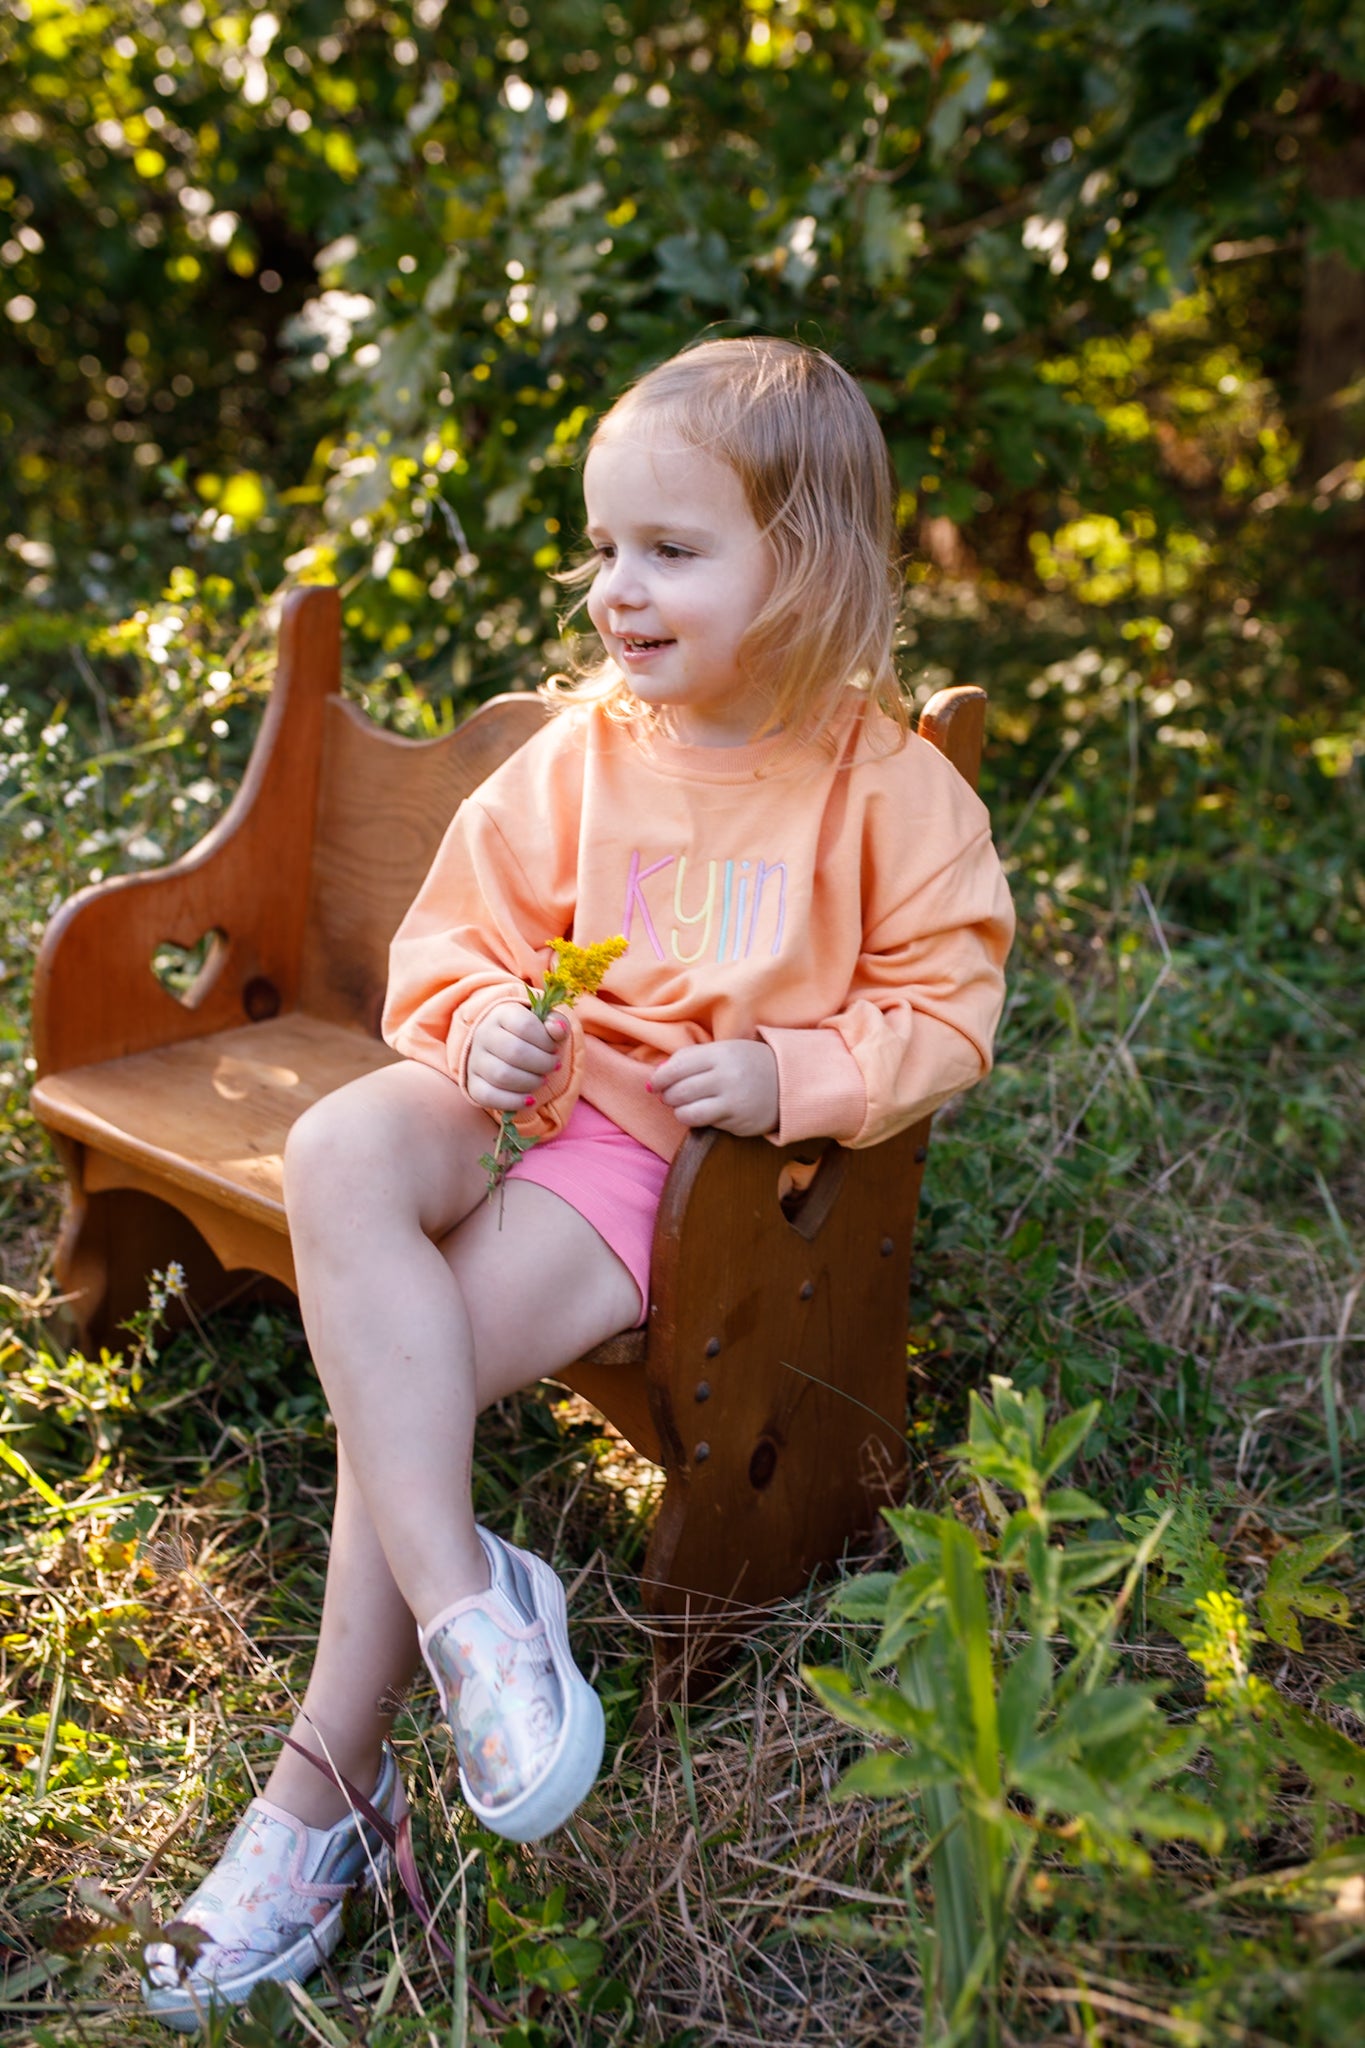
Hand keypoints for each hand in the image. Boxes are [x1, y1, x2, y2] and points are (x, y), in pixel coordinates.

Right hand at [466, 1002, 566, 1113]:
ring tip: (542, 1080)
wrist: (501, 1050)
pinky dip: (514, 1102)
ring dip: (531, 1082)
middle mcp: (482, 1034)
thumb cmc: (530, 1037)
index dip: (547, 1041)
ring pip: (502, 1075)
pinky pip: (489, 1097)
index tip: (555, 1049)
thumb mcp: (545, 1025)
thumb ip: (557, 1024)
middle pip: (515, 1052)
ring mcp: (474, 1060)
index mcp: (501, 1014)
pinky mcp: (472, 1084)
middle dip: (543, 1064)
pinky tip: (530, 1100)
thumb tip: (558, 1029)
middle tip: (553, 1067)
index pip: (525, 1025)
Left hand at [649, 1039, 778, 1136]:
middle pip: (678, 1092)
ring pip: (687, 1114)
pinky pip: (705, 1125)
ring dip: (679, 1111)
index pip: (676, 1067)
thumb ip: (690, 1058)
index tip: (654, 1083)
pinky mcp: (738, 1123)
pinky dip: (698, 1120)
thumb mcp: (723, 1050)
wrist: (789, 1082)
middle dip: (667, 1096)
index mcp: (721, 1054)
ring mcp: (733, 1103)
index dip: (660, 1078)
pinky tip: (704, 1112)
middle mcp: (727, 1077)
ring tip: (684, 1106)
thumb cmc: (749, 1063)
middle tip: (668, 1095)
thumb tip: (657, 1075)